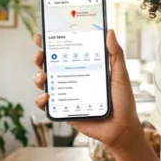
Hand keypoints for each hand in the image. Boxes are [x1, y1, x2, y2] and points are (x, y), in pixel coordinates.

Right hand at [33, 30, 140, 151]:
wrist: (121, 128)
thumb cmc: (122, 101)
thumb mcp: (120, 75)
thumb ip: (115, 54)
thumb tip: (110, 32)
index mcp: (84, 67)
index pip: (65, 51)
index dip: (52, 43)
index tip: (44, 35)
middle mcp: (73, 79)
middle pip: (50, 64)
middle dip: (40, 57)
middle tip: (40, 54)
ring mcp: (67, 94)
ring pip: (45, 82)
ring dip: (38, 76)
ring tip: (42, 75)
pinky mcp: (63, 110)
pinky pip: (47, 104)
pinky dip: (41, 100)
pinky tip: (47, 96)